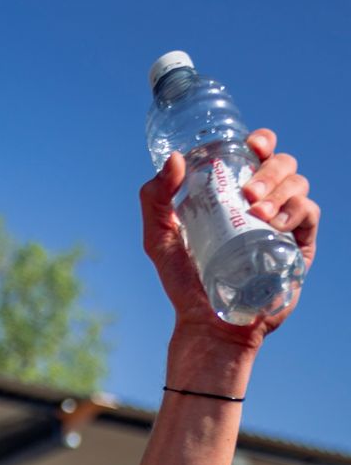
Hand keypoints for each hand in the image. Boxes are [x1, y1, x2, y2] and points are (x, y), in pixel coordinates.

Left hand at [141, 131, 318, 348]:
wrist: (206, 324)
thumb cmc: (184, 283)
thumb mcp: (159, 239)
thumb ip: (155, 198)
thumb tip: (175, 158)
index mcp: (237, 194)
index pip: (260, 153)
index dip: (262, 141)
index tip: (251, 145)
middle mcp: (264, 204)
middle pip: (283, 164)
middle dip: (269, 169)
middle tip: (248, 194)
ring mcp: (284, 225)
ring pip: (298, 185)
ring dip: (281, 190)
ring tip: (257, 213)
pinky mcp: (299, 248)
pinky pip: (309, 214)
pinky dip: (296, 211)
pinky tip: (275, 224)